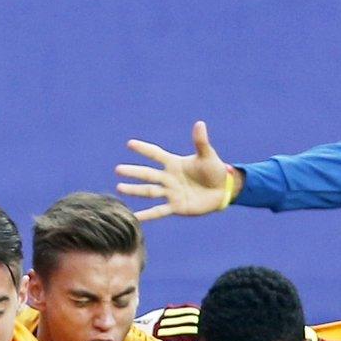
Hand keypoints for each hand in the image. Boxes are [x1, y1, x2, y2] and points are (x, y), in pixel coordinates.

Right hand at [115, 121, 237, 221]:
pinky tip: (135, 217)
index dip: (144, 149)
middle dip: (134, 172)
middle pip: (148, 174)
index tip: (130, 144)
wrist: (222, 190)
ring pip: (149, 191)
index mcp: (174, 163)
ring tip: (120, 188)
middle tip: (118, 169)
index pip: (156, 154)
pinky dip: (147, 215)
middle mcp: (169, 178)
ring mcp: (171, 193)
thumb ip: (200, 142)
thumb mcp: (207, 155)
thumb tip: (200, 124)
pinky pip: (158, 211)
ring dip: (135, 190)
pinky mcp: (176, 207)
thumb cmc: (214, 170)